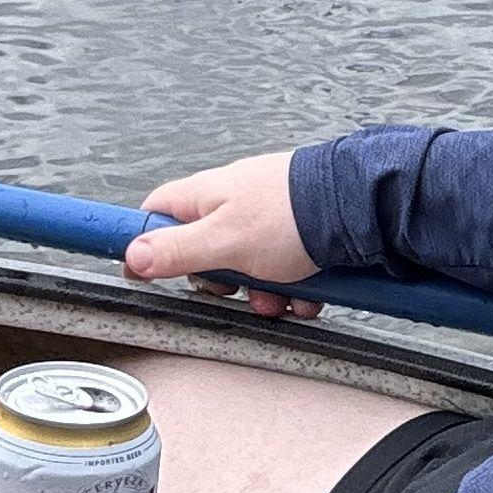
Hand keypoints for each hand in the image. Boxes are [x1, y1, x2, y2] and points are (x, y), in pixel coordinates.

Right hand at [128, 148, 321, 318]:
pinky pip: (284, 273)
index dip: (147, 245)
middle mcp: (234, 205)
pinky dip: (293, 289)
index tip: (147, 272)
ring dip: (262, 293)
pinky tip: (306, 294)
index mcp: (206, 196)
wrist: (359, 208)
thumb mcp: (223, 241)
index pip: (156, 214)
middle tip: (233, 288)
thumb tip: (133, 256)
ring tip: (279, 296)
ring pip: (248, 270)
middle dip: (220, 283)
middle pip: (205, 253)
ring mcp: (268, 221)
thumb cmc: (292, 213)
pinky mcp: (299, 236)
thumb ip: (176, 251)